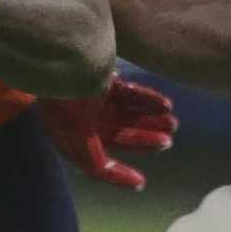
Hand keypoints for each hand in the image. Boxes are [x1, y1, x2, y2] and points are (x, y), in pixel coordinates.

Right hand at [38, 75, 177, 190]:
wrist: (57, 49)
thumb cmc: (64, 94)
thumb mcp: (74, 133)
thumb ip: (91, 160)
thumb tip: (109, 176)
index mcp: (69, 138)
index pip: (95, 162)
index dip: (117, 174)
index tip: (141, 182)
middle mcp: (80, 122)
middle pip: (117, 136)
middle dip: (143, 139)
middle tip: (169, 141)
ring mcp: (92, 100)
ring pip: (127, 115)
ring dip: (149, 120)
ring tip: (173, 122)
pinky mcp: (102, 80)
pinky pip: (129, 94)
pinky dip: (147, 100)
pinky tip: (165, 103)